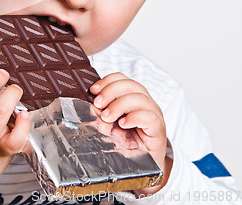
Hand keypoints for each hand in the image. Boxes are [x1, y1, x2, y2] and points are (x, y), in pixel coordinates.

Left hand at [90, 73, 171, 194]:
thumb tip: (88, 103)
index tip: (93, 90)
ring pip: (140, 98)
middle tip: (98, 103)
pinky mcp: (158, 128)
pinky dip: (134, 117)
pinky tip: (123, 124)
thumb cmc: (128, 144)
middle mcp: (145, 102)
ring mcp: (153, 114)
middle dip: (111, 91)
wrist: (145, 167)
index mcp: (133, 97)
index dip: (107, 81)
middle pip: (131, 85)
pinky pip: (149, 116)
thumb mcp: (111, 125)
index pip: (122, 79)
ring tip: (107, 117)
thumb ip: (103, 112)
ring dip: (119, 105)